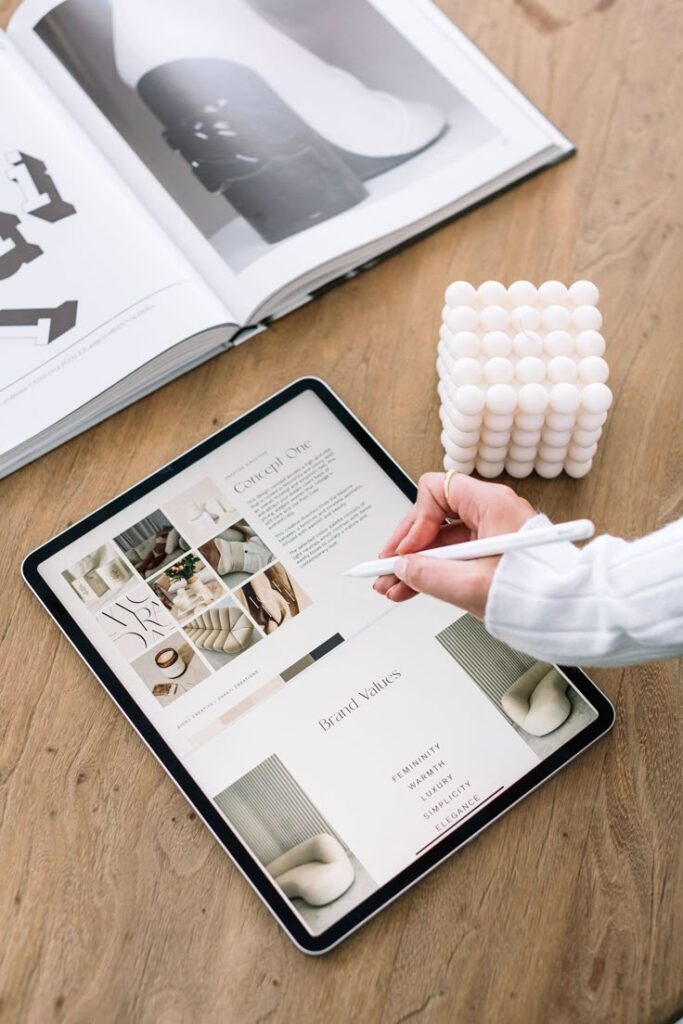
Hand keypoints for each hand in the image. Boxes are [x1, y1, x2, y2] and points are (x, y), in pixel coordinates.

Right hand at [373, 473, 534, 617]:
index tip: (405, 551)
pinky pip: (455, 556)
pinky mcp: (493, 554)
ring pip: (441, 541)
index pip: (436, 491)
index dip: (415, 522)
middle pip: (434, 517)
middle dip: (407, 545)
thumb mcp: (470, 585)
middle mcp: (492, 512)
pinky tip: (411, 587)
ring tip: (392, 585)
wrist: (571, 610)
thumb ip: (428, 575)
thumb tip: (402, 569)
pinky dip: (433, 570)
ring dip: (415, 562)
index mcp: (492, 504)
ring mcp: (492, 533)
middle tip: (386, 567)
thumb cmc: (536, 591)